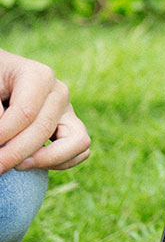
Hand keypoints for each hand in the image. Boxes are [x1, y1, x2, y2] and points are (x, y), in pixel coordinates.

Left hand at [0, 50, 89, 171]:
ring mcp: (69, 111)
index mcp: (38, 76)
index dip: (4, 135)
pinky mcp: (72, 127)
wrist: (2, 82)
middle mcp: (59, 92)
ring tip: (18, 165)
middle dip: (16, 153)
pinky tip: (30, 163)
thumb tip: (4, 134)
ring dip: (47, 159)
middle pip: (44, 130)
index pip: (25, 113)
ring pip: (76, 142)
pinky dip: (60, 163)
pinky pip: (80, 151)